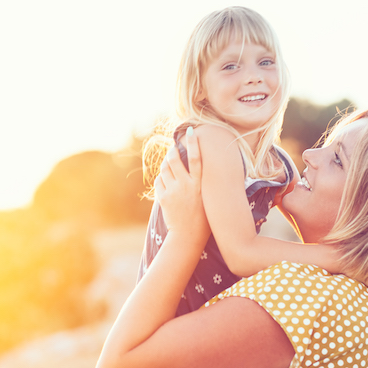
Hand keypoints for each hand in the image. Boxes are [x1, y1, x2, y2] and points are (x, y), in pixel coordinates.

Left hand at [155, 127, 208, 241]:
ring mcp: (173, 191)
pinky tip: (165, 181)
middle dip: (172, 151)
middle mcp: (186, 185)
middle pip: (175, 160)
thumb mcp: (208, 198)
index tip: (191, 131)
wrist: (188, 236)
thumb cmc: (203, 218)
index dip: (193, 143)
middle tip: (173, 148)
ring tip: (169, 163)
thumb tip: (204, 169)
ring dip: (166, 164)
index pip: (197, 158)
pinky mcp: (164, 198)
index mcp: (200, 184)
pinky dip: (161, 178)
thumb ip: (203, 183)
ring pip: (165, 169)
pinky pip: (159, 181)